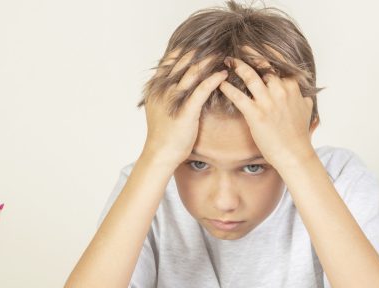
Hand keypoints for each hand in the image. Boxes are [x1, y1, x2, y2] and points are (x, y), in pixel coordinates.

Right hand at [142, 49, 227, 169]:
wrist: (160, 153)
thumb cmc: (162, 133)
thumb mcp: (157, 107)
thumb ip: (163, 92)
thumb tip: (171, 82)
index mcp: (155, 86)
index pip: (169, 60)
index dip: (184, 50)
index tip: (199, 44)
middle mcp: (163, 89)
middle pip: (182, 61)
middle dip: (199, 51)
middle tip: (215, 44)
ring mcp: (173, 99)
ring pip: (193, 72)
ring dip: (209, 61)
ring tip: (223, 54)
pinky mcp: (186, 110)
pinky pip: (202, 89)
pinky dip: (214, 79)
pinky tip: (223, 73)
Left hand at [219, 47, 315, 169]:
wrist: (294, 154)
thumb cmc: (299, 134)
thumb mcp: (306, 110)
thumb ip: (303, 98)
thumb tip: (304, 94)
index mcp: (292, 87)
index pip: (279, 62)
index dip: (266, 52)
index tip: (255, 46)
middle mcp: (281, 90)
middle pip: (263, 64)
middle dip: (248, 54)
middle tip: (236, 48)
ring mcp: (268, 102)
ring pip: (250, 76)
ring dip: (236, 66)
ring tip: (226, 61)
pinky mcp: (256, 114)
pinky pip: (238, 96)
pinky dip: (227, 88)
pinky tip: (220, 83)